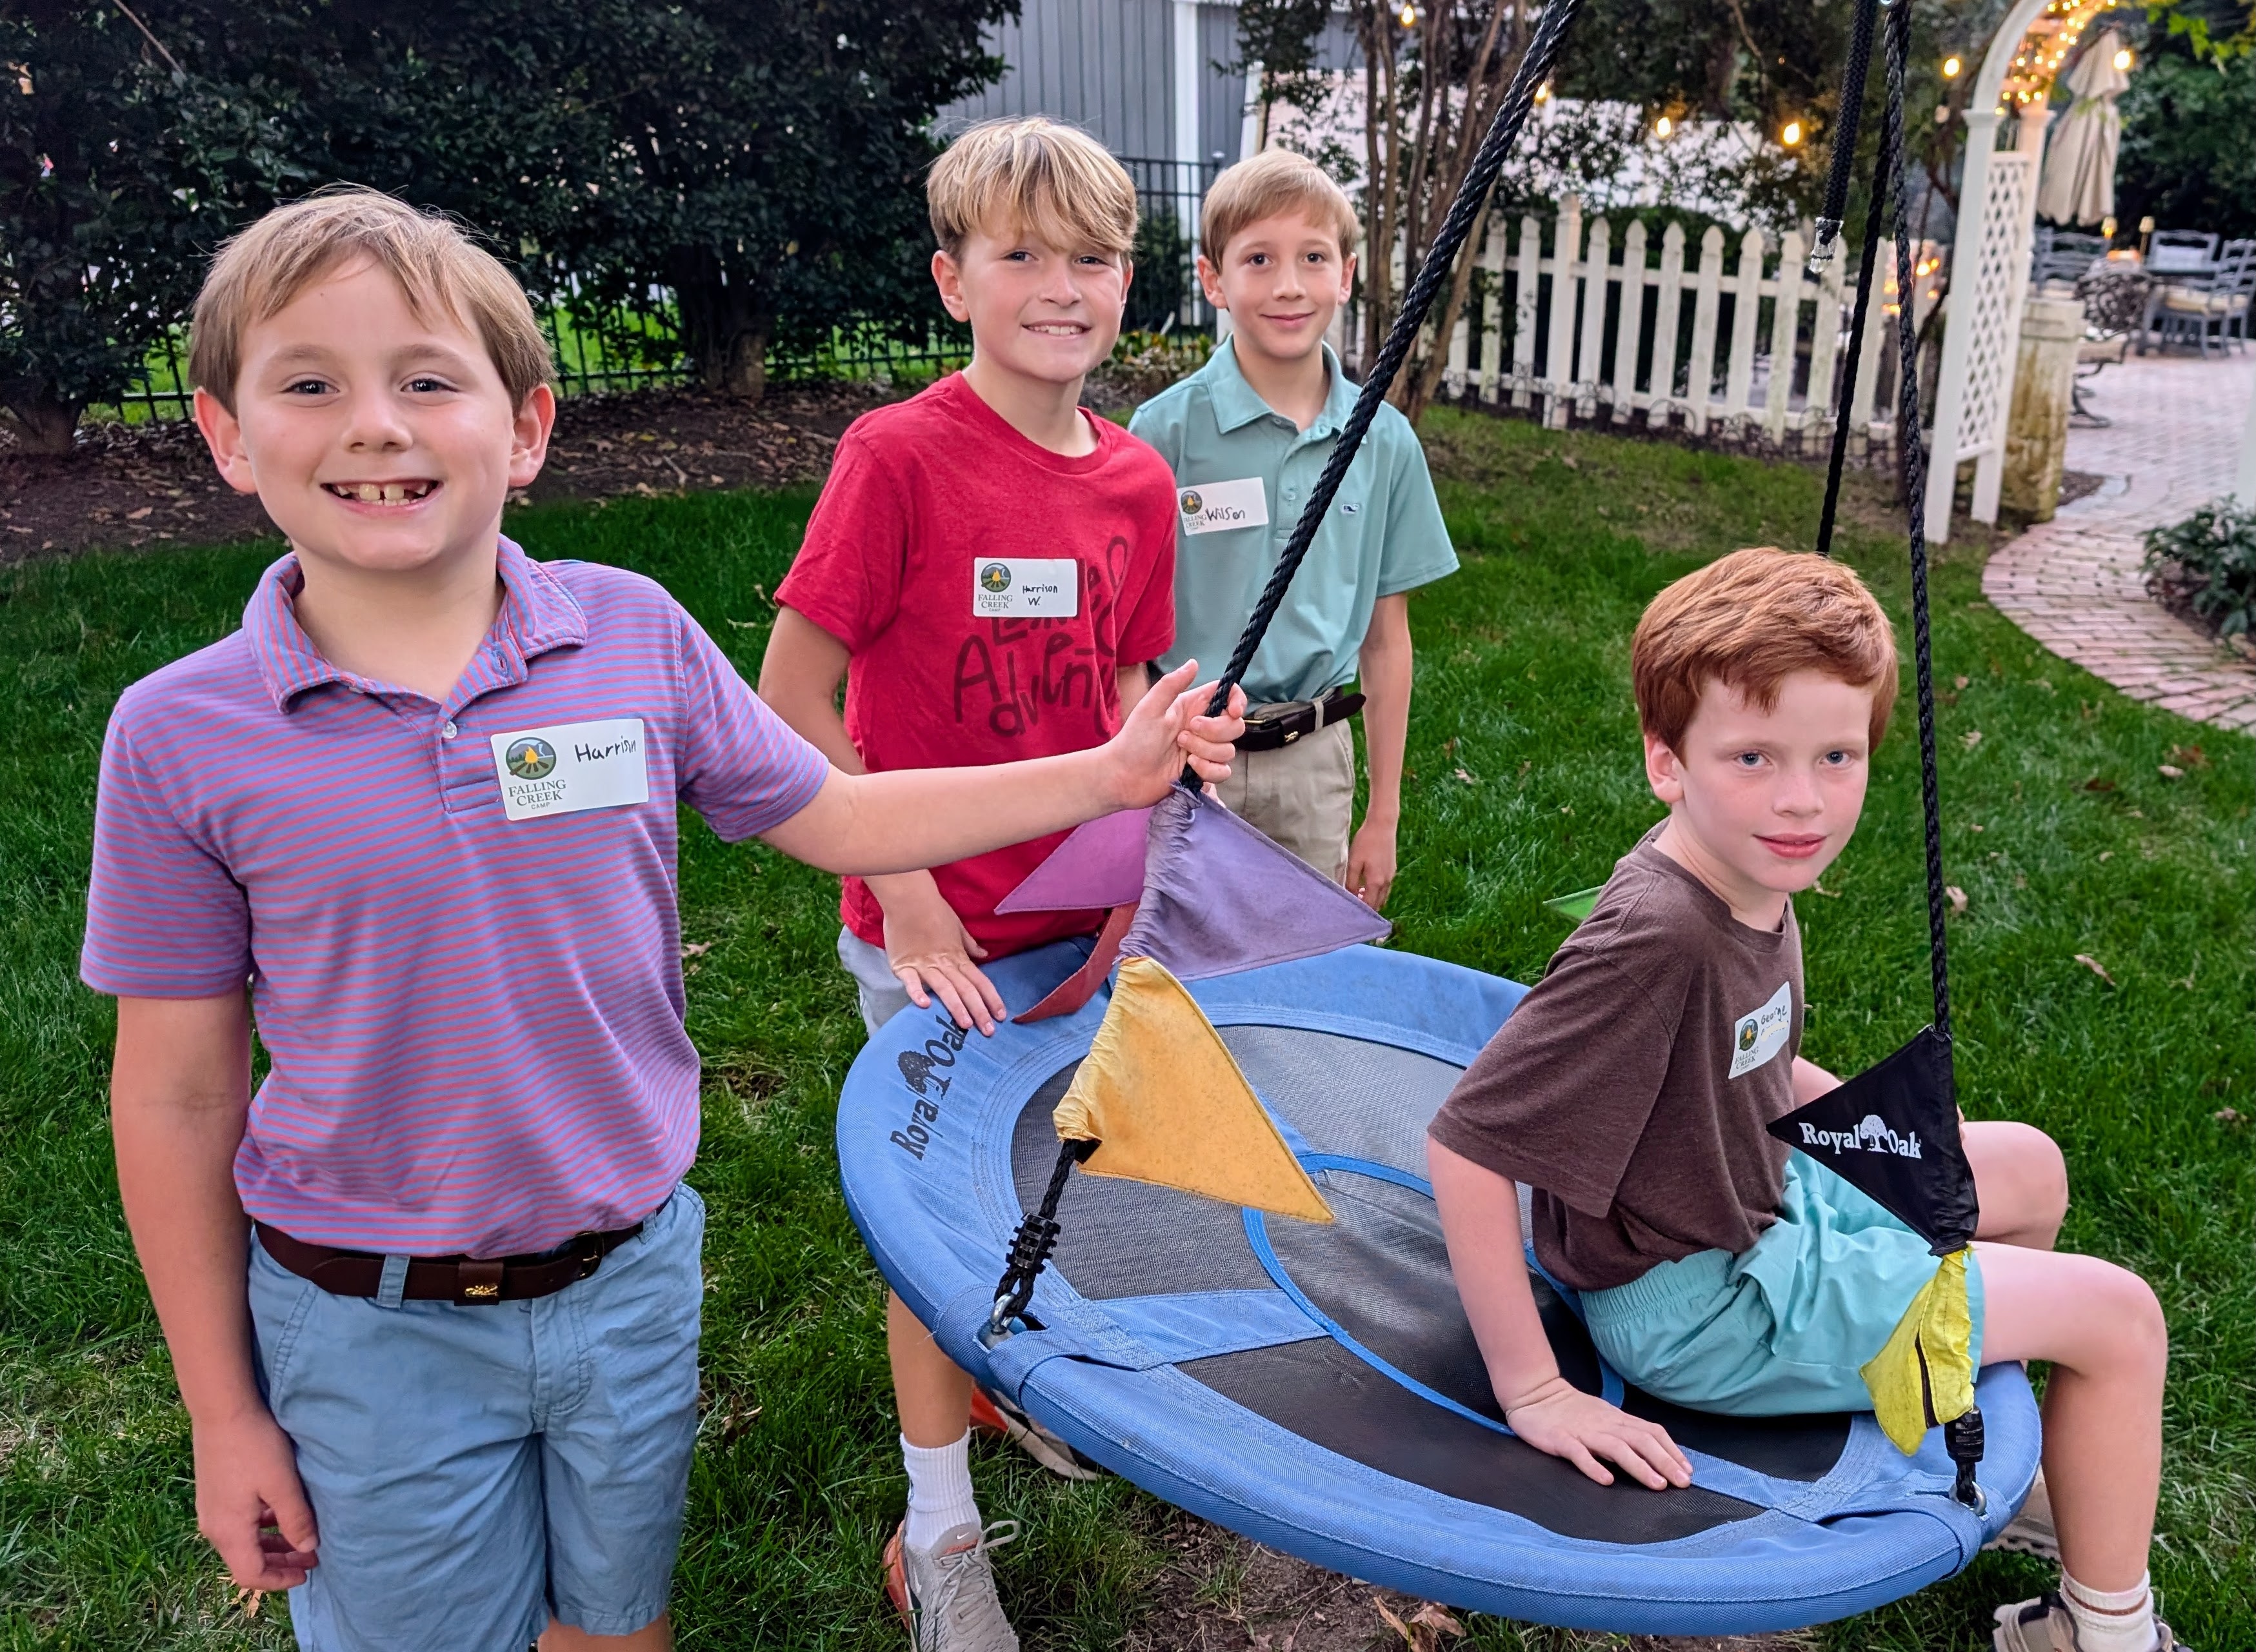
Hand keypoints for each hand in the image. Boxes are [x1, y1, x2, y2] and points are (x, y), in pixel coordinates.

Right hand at [194, 1406, 318, 1589]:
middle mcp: (214, 1527)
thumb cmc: (255, 1446)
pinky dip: (261, 1526)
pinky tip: (281, 1512)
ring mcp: (211, 1509)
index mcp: (228, 1531)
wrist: (222, 1410)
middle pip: (247, 1560)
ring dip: (272, 1543)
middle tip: (312, 1555)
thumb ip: (296, 1520)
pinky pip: (238, 1522)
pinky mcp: (214, 1494)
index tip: (307, 1573)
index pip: (250, 1575)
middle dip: (281, 1562)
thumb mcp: (282, 1485)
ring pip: (244, 1541)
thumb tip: (309, 1548)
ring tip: (302, 1536)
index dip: (280, 1580)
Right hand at [872, 871, 1007, 1035]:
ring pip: (944, 988)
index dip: (991, 998)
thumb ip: (970, 944)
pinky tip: (925, 1006)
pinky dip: (917, 992)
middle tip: (989, 1031)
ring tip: (966, 1025)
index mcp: (958, 956)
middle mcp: (944, 963)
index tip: (1001, 1015)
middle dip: (979, 1011)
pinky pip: (911, 981)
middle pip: (965, 990)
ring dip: (956, 1007)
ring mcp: (924, 964)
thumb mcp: (957, 927)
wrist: (909, 897)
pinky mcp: (903, 964)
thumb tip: (984, 956)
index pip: (979, 981)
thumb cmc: (934, 910)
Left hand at [1104, 660, 1247, 805]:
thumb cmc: (1134, 740)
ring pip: (1229, 751)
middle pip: (1235, 726)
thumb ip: (1172, 684)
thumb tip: (1194, 662)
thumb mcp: (1150, 708)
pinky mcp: (1203, 772)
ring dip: (1206, 753)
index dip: (1238, 701)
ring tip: (1182, 753)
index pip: (1229, 696)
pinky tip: (1188, 770)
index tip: (1233, 712)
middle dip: (1215, 732)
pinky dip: (1208, 772)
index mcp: (1193, 707)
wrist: (1124, 776)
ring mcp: (1205, 751)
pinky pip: (1223, 772)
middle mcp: (1203, 728)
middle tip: (1184, 735)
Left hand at [1345, 813, 1397, 909]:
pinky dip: (1377, 890)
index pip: (1369, 905)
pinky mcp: (1392, 869)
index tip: (1349, 907)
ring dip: (1373, 898)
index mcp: (1376, 881)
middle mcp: (1386, 881)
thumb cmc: (1366, 842)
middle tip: (1354, 902)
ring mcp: (1391, 875)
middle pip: (1378, 903)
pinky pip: (1385, 887)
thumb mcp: (1354, 862)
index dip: (1360, 909)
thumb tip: (1350, 895)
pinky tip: (1367, 883)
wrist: (1382, 825)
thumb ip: (1351, 882)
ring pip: (1383, 896)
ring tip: (1359, 892)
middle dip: (1367, 906)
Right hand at [1501, 1376, 1691, 1489]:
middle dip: (1664, 1461)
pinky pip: (1578, 1453)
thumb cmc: (1571, 1410)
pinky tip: (1606, 1480)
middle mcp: (1604, 1424)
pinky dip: (1593, 1466)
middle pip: (1640, 1440)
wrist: (1534, 1394)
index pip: (1651, 1432)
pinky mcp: (1560, 1439)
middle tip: (1682, 1483)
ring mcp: (1582, 1431)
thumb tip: (1654, 1453)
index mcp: (1616, 1419)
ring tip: (1656, 1484)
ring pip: (1616, 1447)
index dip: (1671, 1451)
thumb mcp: (1603, 1416)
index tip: (1687, 1470)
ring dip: (1639, 1466)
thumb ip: (1625, 1432)